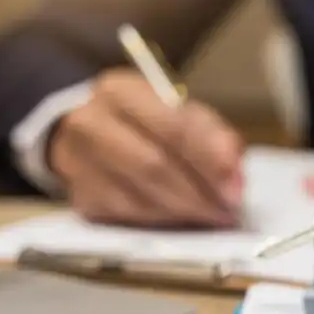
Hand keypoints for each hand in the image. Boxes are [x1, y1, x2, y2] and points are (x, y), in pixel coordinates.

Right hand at [49, 68, 243, 227]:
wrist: (91, 132)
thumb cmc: (146, 122)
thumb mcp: (181, 113)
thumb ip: (212, 136)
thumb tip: (233, 170)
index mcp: (120, 91)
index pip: (171, 127)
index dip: (209, 161)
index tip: (236, 187)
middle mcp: (90, 122)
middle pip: (153, 165)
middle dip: (198, 194)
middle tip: (228, 210)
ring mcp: (77, 161)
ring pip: (139, 197)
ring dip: (184, 212)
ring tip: (213, 216)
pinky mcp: (80, 196)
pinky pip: (128, 216)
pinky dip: (163, 221)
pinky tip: (183, 219)